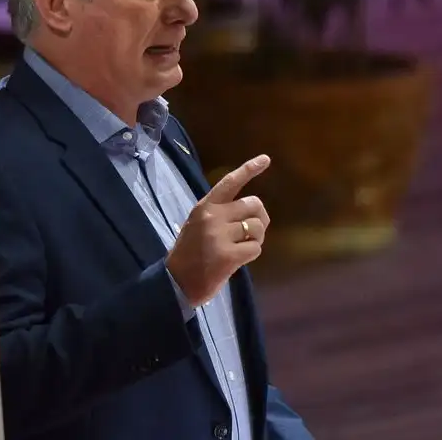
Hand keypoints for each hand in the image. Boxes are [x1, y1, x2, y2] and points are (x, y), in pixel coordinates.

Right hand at [166, 155, 271, 306]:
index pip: (230, 182)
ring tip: (241, 247)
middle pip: (253, 204)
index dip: (249, 169)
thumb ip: (220, 214)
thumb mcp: (198, 225)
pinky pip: (255, 248)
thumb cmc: (189, 253)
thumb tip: (252, 212)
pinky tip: (238, 259)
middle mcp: (212, 216)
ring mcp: (220, 235)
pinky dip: (252, 254)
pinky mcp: (228, 255)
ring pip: (257, 227)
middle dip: (259, 218)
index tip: (266, 159)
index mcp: (205, 206)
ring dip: (255, 239)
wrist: (176, 282)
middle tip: (251, 232)